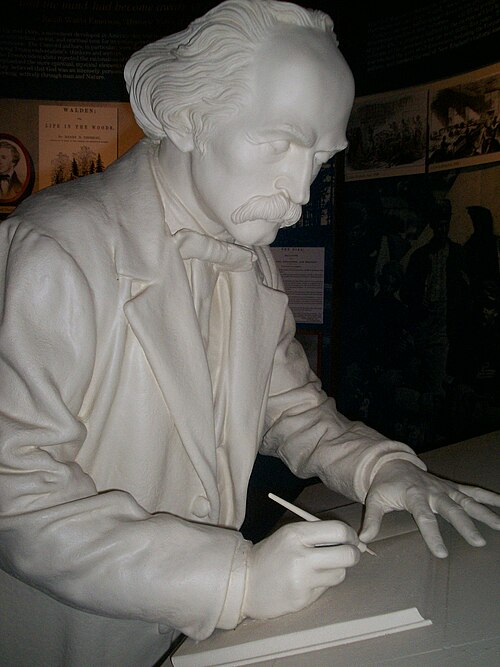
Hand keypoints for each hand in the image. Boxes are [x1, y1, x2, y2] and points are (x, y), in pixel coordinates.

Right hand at [242, 520, 360, 619]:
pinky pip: (326, 588)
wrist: (245, 581)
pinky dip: (322, 583)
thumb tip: (350, 539)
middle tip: (350, 553)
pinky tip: (308, 581)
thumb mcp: (289, 535)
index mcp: (296, 534)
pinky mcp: (303, 599)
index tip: (350, 539)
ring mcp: (302, 580)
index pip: (338, 531)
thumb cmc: (271, 555)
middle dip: (354, 554)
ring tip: (322, 568)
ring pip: (340, 574)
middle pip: (347, 555)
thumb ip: (316, 534)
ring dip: (337, 570)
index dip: (350, 535)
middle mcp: (300, 556)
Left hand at [359, 460, 499, 557]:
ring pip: (466, 500)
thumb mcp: (374, 500)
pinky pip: (472, 492)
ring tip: (499, 525)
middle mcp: (433, 491)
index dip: (432, 534)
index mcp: (413, 495)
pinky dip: (489, 497)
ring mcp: (444, 489)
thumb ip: (372, 520)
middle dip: (464, 525)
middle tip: (477, 541)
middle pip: (451, 509)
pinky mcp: (452, 488)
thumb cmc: (385, 485)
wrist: (392, 464)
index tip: (442, 553)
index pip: (424, 517)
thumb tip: (364, 540)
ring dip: (483, 512)